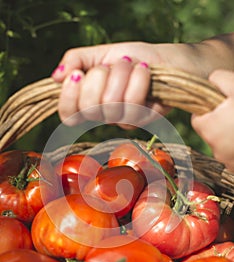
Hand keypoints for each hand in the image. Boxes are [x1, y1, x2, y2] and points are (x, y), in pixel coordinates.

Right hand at [51, 42, 172, 127]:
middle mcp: (104, 115)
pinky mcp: (144, 119)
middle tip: (112, 64)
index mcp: (89, 101)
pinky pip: (133, 104)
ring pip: (111, 105)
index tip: (77, 74)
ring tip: (130, 63)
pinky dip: (137, 79)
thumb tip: (55, 76)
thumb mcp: (99, 53)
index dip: (67, 98)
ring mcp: (123, 120)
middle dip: (99, 77)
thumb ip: (75, 61)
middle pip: (88, 109)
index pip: (68, 115)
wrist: (165, 57)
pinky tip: (144, 70)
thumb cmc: (131, 57)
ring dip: (120, 75)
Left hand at [191, 69, 233, 171]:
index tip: (219, 105)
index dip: (207, 109)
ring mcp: (228, 161)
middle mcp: (216, 148)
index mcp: (210, 128)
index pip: (197, 119)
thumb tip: (211, 80)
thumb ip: (221, 80)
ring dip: (233, 135)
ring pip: (225, 144)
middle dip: (222, 122)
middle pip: (211, 132)